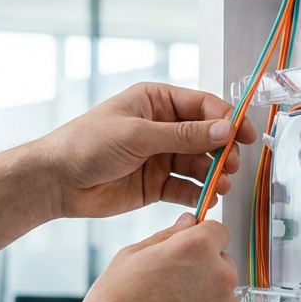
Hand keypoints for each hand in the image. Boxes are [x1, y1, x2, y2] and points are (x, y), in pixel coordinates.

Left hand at [32, 82, 254, 218]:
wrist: (56, 181)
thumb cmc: (87, 144)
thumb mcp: (137, 134)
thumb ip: (182, 135)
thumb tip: (223, 130)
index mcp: (155, 101)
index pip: (202, 106)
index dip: (226, 119)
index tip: (244, 136)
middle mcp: (161, 127)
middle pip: (205, 137)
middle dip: (222, 151)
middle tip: (231, 165)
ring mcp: (159, 156)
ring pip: (198, 164)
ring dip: (212, 174)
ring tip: (220, 185)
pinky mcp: (154, 184)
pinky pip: (184, 187)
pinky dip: (198, 194)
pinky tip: (206, 200)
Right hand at [66, 214, 239, 301]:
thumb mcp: (130, 257)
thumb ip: (167, 236)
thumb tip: (188, 223)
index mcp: (196, 248)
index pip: (217, 231)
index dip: (199, 241)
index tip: (187, 256)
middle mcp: (219, 277)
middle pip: (223, 265)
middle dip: (203, 273)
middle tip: (169, 292)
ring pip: (223, 300)